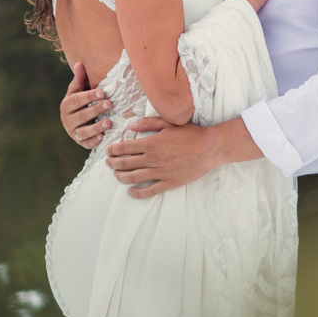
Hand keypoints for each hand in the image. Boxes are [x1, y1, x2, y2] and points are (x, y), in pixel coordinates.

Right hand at [60, 62, 112, 148]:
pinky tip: (103, 137)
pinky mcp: (81, 142)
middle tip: (110, 104)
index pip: (77, 100)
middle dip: (95, 110)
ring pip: (83, 132)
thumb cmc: (82, 101)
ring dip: (96, 127)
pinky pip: (86, 144)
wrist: (82, 119)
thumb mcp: (79, 90)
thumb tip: (80, 64)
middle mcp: (67, 120)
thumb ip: (80, 78)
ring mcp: (73, 132)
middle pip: (81, 116)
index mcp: (66, 105)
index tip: (103, 92)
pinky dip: (94, 141)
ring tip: (109, 122)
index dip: (89, 96)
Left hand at [105, 117, 219, 198]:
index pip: (125, 148)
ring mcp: (160, 173)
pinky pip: (149, 191)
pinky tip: (130, 192)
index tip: (108, 151)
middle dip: (113, 163)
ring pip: (134, 177)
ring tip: (116, 175)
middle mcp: (153, 159)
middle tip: (108, 163)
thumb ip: (148, 123)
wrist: (209, 148)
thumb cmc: (190, 134)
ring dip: (121, 176)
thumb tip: (130, 125)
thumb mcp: (169, 123)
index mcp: (151, 144)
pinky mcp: (169, 183)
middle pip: (126, 163)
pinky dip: (137, 193)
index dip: (113, 150)